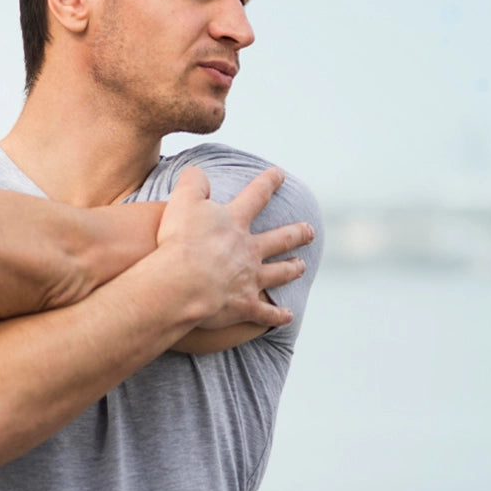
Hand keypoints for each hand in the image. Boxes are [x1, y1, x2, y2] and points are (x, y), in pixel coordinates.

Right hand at [155, 166, 312, 331]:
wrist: (183, 283)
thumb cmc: (180, 241)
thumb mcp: (182, 201)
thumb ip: (193, 183)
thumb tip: (198, 173)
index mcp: (235, 223)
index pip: (256, 196)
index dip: (268, 182)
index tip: (279, 175)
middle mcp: (249, 250)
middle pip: (280, 238)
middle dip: (297, 233)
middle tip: (310, 231)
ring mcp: (250, 279)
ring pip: (279, 273)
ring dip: (292, 269)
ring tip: (301, 266)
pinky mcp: (245, 306)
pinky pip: (266, 313)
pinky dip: (278, 316)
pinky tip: (289, 317)